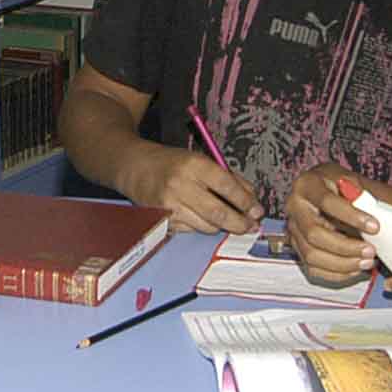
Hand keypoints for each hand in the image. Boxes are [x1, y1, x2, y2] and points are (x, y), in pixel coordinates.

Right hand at [126, 143, 259, 234]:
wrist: (135, 167)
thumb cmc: (172, 163)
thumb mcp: (201, 160)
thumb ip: (228, 178)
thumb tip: (251, 201)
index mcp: (194, 164)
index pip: (227, 186)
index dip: (246, 202)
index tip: (257, 210)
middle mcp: (181, 184)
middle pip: (219, 212)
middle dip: (240, 223)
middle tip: (250, 226)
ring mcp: (170, 204)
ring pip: (207, 226)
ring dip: (222, 226)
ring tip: (229, 222)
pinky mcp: (163, 220)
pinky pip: (192, 230)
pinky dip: (202, 226)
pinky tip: (202, 218)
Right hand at [286, 165, 378, 284]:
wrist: (328, 193)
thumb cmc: (339, 186)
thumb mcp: (349, 180)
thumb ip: (357, 191)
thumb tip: (365, 202)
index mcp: (306, 185)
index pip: (326, 202)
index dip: (351, 216)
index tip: (374, 226)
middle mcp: (294, 208)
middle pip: (314, 234)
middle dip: (345, 247)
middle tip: (371, 251)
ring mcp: (294, 230)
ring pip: (312, 255)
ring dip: (343, 264)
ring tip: (367, 262)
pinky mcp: (298, 248)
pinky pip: (313, 268)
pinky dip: (337, 274)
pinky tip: (355, 269)